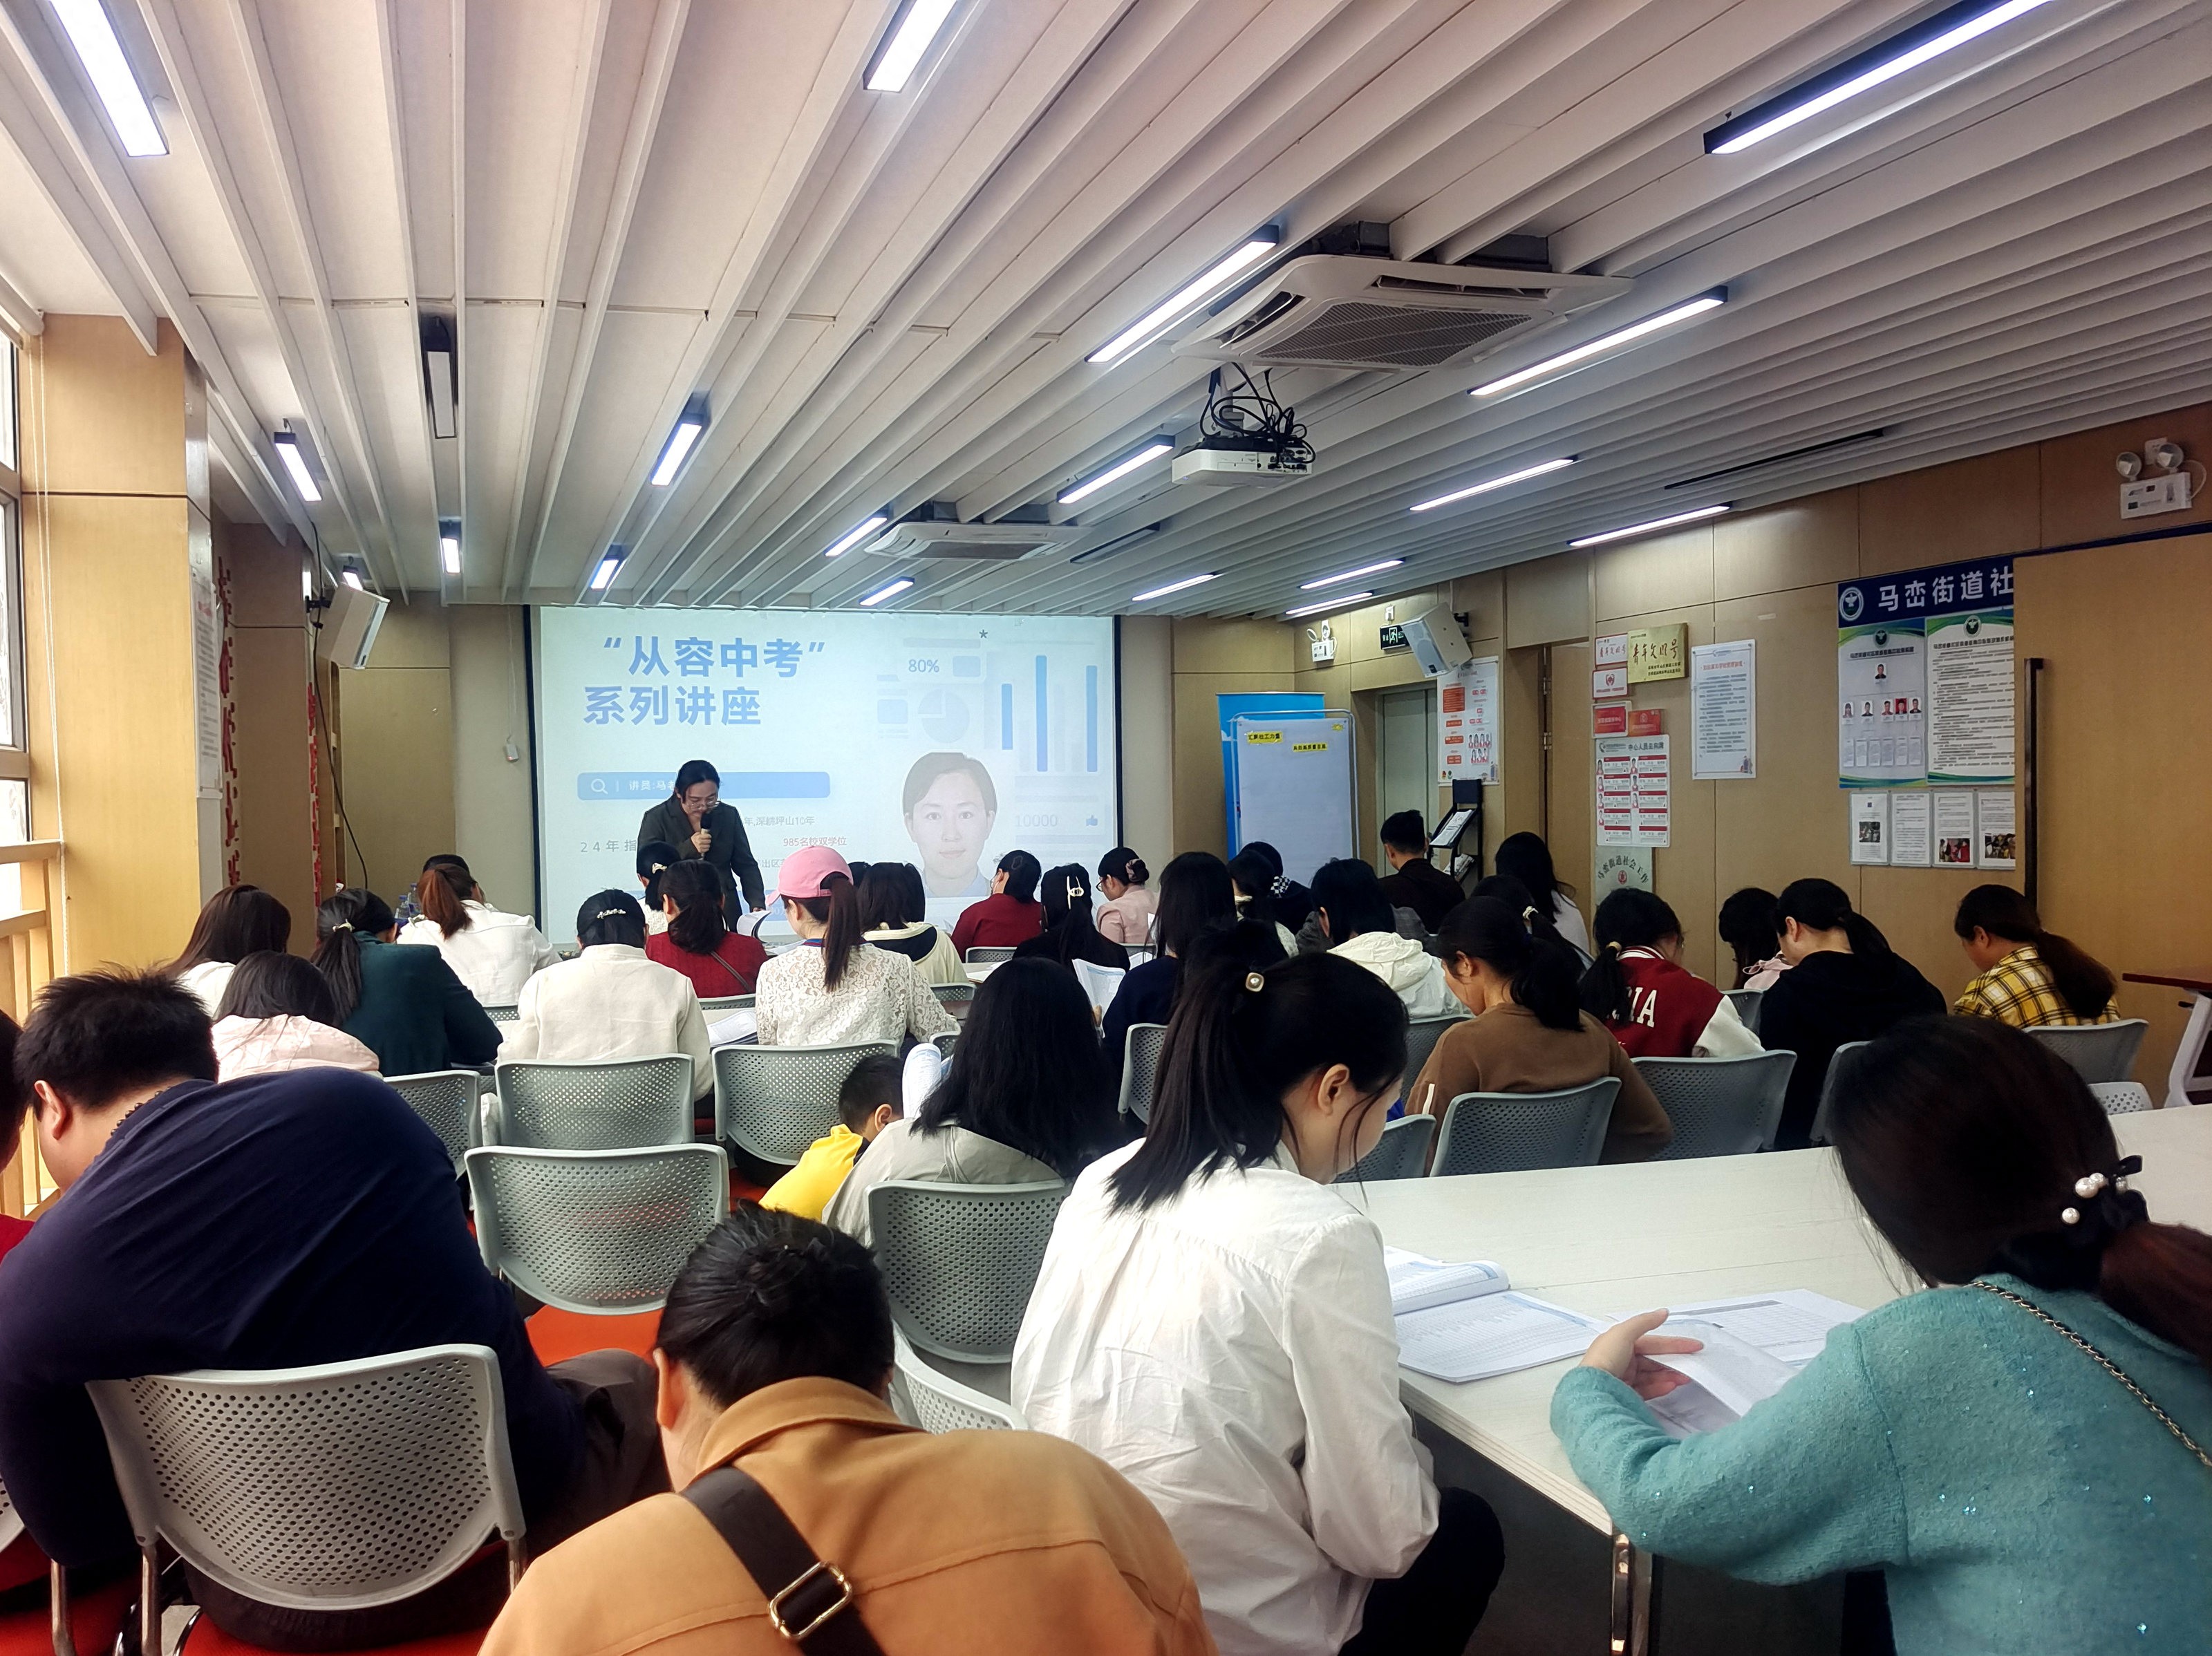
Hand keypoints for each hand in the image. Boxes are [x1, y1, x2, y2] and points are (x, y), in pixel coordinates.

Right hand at [690, 828, 711, 855]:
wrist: (688, 848)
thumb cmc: (692, 841)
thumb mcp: (694, 835)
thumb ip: (699, 833)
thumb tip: (705, 832)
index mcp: (698, 837)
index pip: (707, 836)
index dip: (709, 836)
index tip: (709, 836)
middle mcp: (699, 842)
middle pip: (709, 841)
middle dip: (709, 840)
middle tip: (708, 840)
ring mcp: (700, 847)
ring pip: (708, 845)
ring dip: (708, 845)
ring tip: (706, 844)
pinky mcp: (701, 851)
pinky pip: (707, 849)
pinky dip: (706, 848)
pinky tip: (704, 847)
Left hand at [1580, 1310, 1702, 1400]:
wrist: (1593, 1390)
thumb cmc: (1604, 1359)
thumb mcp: (1623, 1333)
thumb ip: (1644, 1322)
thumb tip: (1662, 1312)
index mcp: (1619, 1343)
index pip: (1653, 1342)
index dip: (1674, 1343)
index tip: (1694, 1346)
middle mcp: (1621, 1360)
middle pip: (1654, 1360)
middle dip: (1673, 1362)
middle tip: (1692, 1365)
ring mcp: (1624, 1378)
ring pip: (1652, 1375)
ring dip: (1670, 1375)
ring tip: (1684, 1377)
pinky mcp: (1626, 1395)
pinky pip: (1647, 1389)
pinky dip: (1660, 1387)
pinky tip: (1671, 1385)